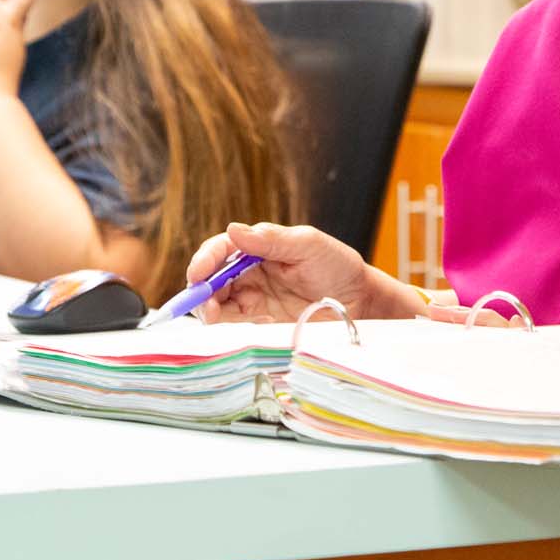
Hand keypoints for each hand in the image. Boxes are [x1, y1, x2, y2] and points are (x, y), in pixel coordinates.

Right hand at [185, 222, 410, 322]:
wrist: (361, 303)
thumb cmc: (338, 267)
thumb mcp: (309, 245)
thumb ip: (272, 238)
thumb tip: (234, 230)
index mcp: (259, 248)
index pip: (222, 250)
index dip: (205, 260)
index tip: (198, 273)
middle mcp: (251, 274)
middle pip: (212, 280)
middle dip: (202, 291)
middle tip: (206, 304)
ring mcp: (255, 301)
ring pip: (217, 306)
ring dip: (211, 312)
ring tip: (217, 316)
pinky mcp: (261, 325)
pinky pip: (235, 328)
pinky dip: (230, 329)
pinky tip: (250, 325)